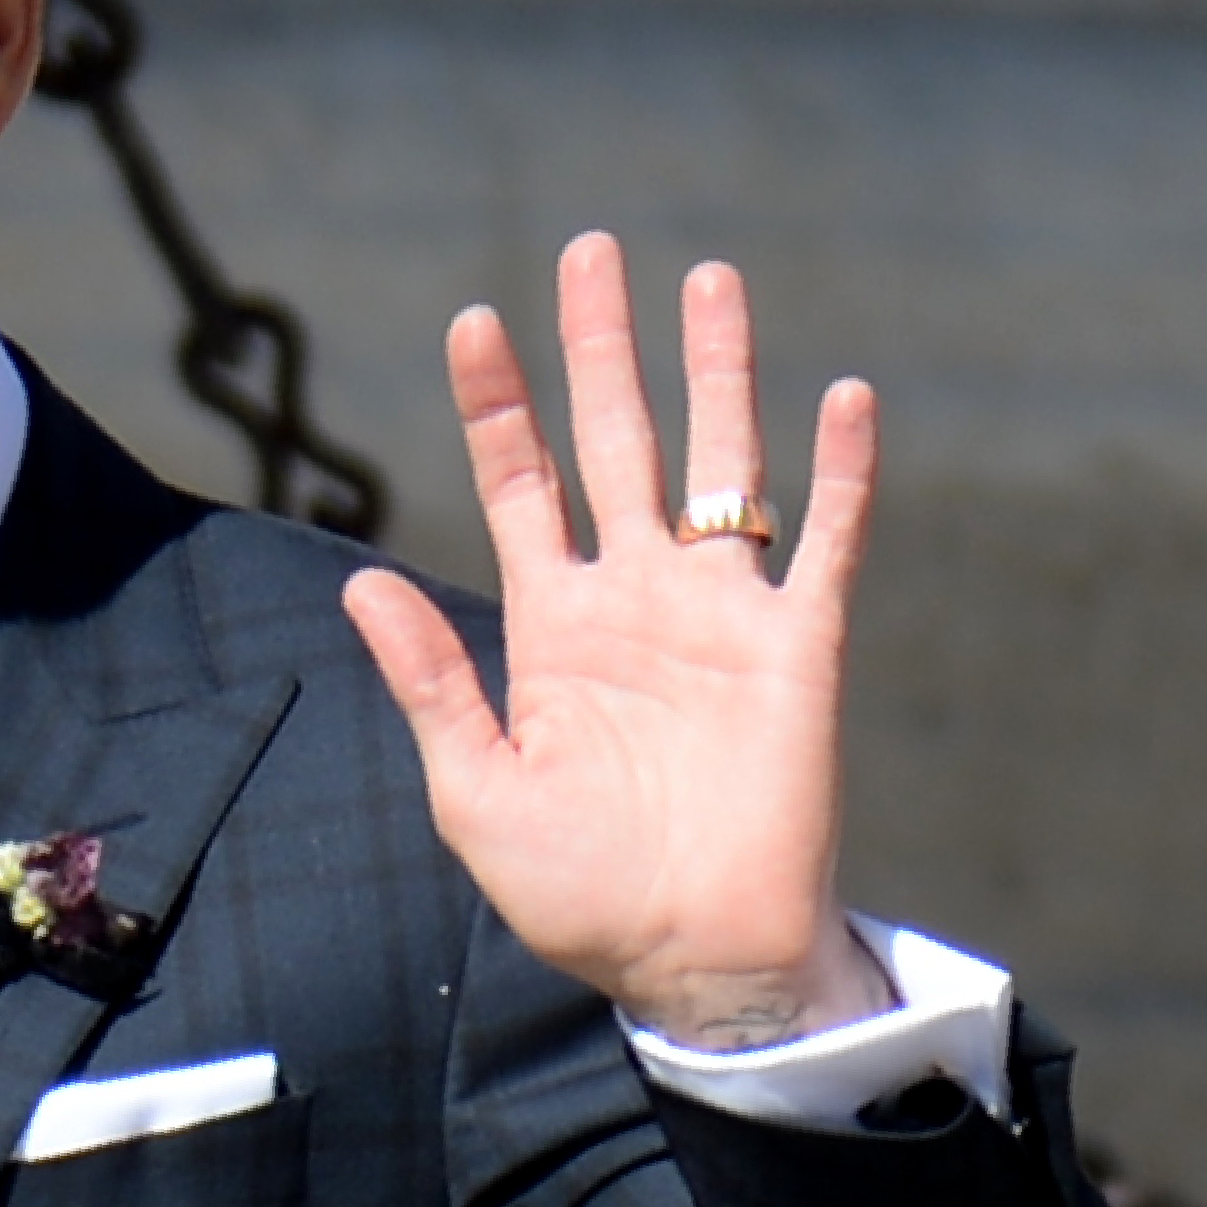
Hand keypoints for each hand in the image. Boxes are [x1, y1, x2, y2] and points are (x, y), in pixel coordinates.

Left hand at [337, 233, 895, 1049]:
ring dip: (717, 373)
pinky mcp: (798, 649)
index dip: (498, 403)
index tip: (474, 319)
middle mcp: (636, 596)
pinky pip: (826, 542)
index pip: (520, 483)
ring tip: (708, 278)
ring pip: (721, 463)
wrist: (688, 956)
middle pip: (617, 440)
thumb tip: (364, 583)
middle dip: (602, 349)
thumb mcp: (475, 786)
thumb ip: (431, 680)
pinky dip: (839, 472)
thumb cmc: (575, 888)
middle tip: (592, 249)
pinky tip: (842, 397)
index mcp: (553, 623)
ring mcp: (720, 614)